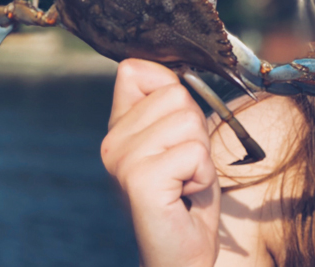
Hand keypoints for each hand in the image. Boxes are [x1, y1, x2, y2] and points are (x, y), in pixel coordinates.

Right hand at [102, 59, 219, 266]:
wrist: (180, 254)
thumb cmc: (187, 197)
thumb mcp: (180, 140)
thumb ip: (171, 105)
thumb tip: (176, 66)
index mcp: (118, 127)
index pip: (136, 69)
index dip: (169, 87)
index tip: (175, 128)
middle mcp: (112, 141)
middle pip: (175, 93)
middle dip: (196, 129)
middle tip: (184, 165)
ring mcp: (122, 160)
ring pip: (188, 120)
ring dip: (200, 153)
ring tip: (184, 180)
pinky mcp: (140, 179)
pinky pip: (193, 152)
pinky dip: (202, 174)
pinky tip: (185, 195)